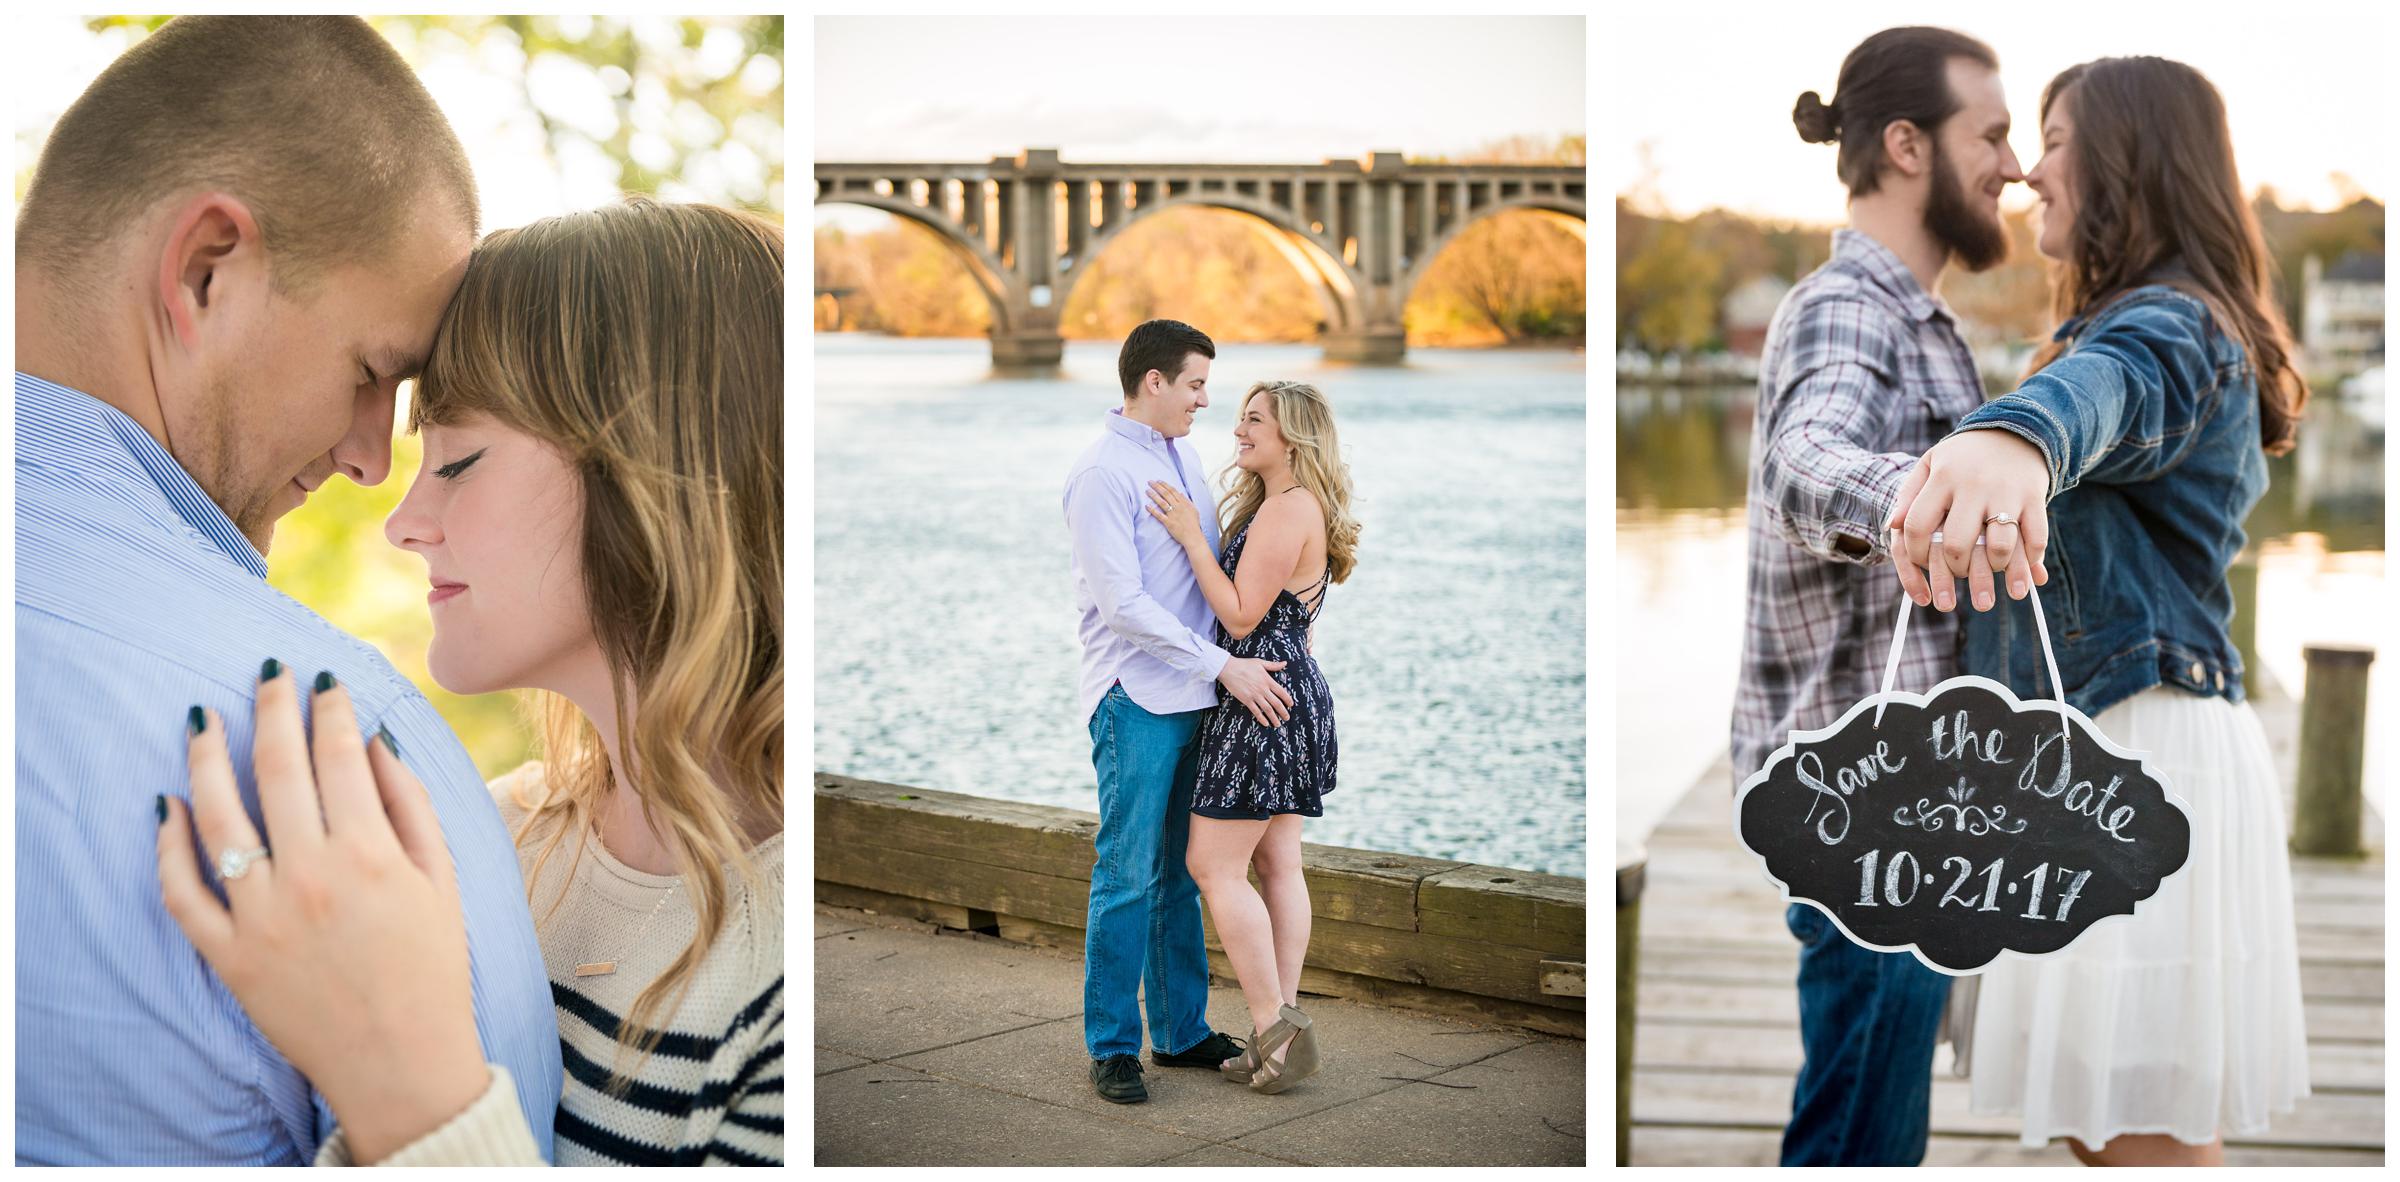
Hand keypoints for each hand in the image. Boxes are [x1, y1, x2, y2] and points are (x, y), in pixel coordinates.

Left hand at [156, 664, 489, 1164]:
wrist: (401, 1062)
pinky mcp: (228, 954)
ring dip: (206, 759)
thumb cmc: (432, 968)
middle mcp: (311, 876)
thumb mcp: (441, 880)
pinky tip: (167, 806)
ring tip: (203, 721)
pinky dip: (168, 846)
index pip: (340, 754)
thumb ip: (411, 805)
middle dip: (272, 710)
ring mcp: (262, 915)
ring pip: (218, 818)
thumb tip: (374, 741)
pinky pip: (182, 891)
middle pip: (278, 770)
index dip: (330, 707)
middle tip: (266, 673)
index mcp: (371, 854)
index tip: (323, 678)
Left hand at [1143, 481, 1206, 547]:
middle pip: (1166, 494)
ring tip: (1147, 491)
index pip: (1173, 491)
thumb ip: (1187, 501)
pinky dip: (1153, 510)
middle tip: (1150, 482)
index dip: (1165, 485)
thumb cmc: (1194, 524)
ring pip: (1162, 502)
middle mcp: (1178, 507)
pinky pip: (1159, 515)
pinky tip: (1147, 506)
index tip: (1158, 481)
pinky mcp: (1169, 523)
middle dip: (1157, 487)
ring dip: (1154, 496)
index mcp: (1184, 503)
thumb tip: (1180, 493)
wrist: (1193, 537)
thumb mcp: (1193, 510)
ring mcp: (1173, 515)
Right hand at [1218, 656, 1294, 726]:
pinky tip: (1266, 723)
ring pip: (1267, 710)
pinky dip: (1261, 718)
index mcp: (1268, 680)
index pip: (1282, 692)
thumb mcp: (1260, 662)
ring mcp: (1254, 696)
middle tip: (1287, 718)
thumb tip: (1285, 663)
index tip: (1291, 705)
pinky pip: (1256, 711)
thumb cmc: (1244, 664)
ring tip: (1278, 724)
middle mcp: (1263, 689)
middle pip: (1276, 703)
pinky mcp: (1246, 700)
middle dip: (1283, 712)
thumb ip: (1273, 665)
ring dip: (1274, 718)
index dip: (1288, 700)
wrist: (1228, 669)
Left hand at [1886, 429, 2050, 613]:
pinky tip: (2023, 576)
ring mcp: (2007, 492)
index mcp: (1943, 478)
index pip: (1917, 526)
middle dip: (1955, 569)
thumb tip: (1892, 526)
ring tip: (1993, 575)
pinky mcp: (2034, 498)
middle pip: (1957, 544)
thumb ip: (1909, 494)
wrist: (2016, 429)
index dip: (1915, 553)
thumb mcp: (1931, 464)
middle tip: (1959, 573)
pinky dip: (2030, 563)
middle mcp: (1974, 485)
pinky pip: (2036, 539)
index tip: (1921, 562)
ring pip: (1999, 547)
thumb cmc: (1964, 456)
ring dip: (1994, 570)